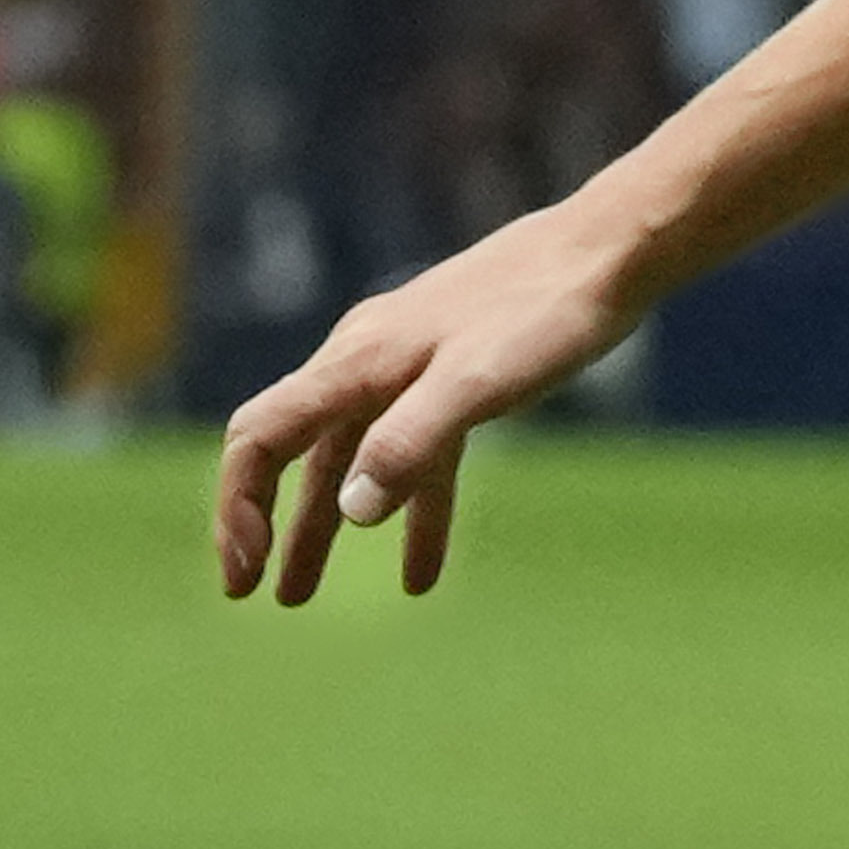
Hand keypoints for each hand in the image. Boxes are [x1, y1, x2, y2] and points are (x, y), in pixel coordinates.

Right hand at [215, 189, 661, 603]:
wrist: (607, 254)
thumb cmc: (546, 313)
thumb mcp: (478, 383)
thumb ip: (413, 441)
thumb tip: (353, 512)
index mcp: (354, 365)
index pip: (261, 438)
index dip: (240, 504)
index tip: (246, 570)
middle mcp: (364, 365)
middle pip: (292, 455)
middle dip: (266, 524)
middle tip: (249, 591)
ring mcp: (406, 372)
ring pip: (350, 463)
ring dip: (326, 528)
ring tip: (303, 594)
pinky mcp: (453, 380)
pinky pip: (416, 458)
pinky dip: (411, 514)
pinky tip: (418, 576)